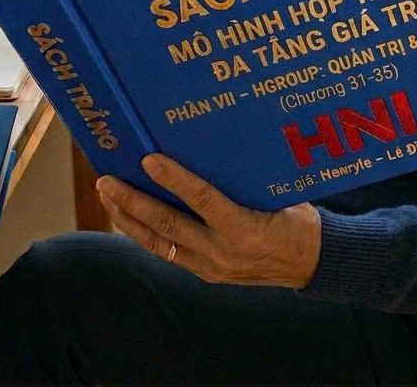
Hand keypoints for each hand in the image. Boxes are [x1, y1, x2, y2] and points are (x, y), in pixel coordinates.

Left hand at [96, 153, 321, 288]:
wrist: (310, 264)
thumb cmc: (296, 218)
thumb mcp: (277, 193)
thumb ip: (243, 178)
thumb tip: (211, 143)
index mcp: (245, 228)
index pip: (202, 199)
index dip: (174, 179)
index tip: (148, 159)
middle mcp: (223, 252)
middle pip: (168, 225)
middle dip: (133, 202)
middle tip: (106, 180)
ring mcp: (212, 267)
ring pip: (160, 243)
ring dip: (129, 219)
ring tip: (108, 196)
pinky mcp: (206, 274)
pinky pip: (168, 252)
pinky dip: (146, 234)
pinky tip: (129, 218)